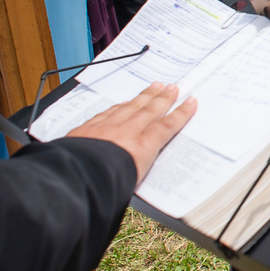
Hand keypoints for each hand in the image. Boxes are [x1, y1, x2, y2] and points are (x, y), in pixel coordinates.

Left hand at [66, 82, 196, 185]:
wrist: (78, 176)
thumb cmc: (106, 184)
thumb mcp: (134, 182)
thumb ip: (140, 169)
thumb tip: (142, 171)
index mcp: (142, 147)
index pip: (166, 126)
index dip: (181, 114)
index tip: (191, 102)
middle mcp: (128, 132)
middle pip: (150, 111)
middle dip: (163, 99)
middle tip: (173, 88)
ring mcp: (108, 127)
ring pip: (131, 107)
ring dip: (144, 96)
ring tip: (154, 87)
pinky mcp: (90, 127)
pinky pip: (109, 112)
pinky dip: (119, 106)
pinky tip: (123, 102)